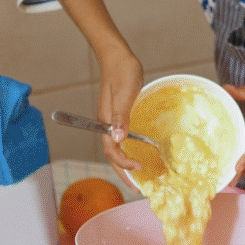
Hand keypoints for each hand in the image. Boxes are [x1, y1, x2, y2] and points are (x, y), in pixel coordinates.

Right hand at [95, 53, 143, 185]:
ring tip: (138, 178)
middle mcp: (106, 124)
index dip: (123, 164)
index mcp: (106, 122)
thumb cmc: (123, 72)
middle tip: (139, 188)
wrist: (117, 56)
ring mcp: (111, 120)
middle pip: (111, 155)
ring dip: (124, 164)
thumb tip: (118, 139)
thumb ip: (121, 117)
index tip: (139, 170)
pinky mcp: (117, 116)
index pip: (111, 151)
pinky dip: (128, 151)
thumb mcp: (125, 94)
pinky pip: (120, 139)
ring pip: (115, 148)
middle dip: (123, 173)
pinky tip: (138, 154)